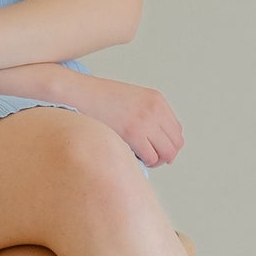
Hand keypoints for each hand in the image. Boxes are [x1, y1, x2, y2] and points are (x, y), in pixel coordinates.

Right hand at [56, 69, 183, 166]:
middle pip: (176, 144)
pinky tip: (133, 158)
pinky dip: (145, 163)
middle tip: (151, 159)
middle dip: (165, 155)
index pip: (177, 130)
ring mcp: (145, 121)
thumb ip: (146, 114)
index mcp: (156, 99)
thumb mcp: (131, 99)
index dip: (168, 144)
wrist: (78, 93)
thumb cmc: (98, 99)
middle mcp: (155, 109)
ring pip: (166, 153)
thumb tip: (156, 141)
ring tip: (142, 159)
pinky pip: (151, 157)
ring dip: (156, 161)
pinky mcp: (133, 132)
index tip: (156, 149)